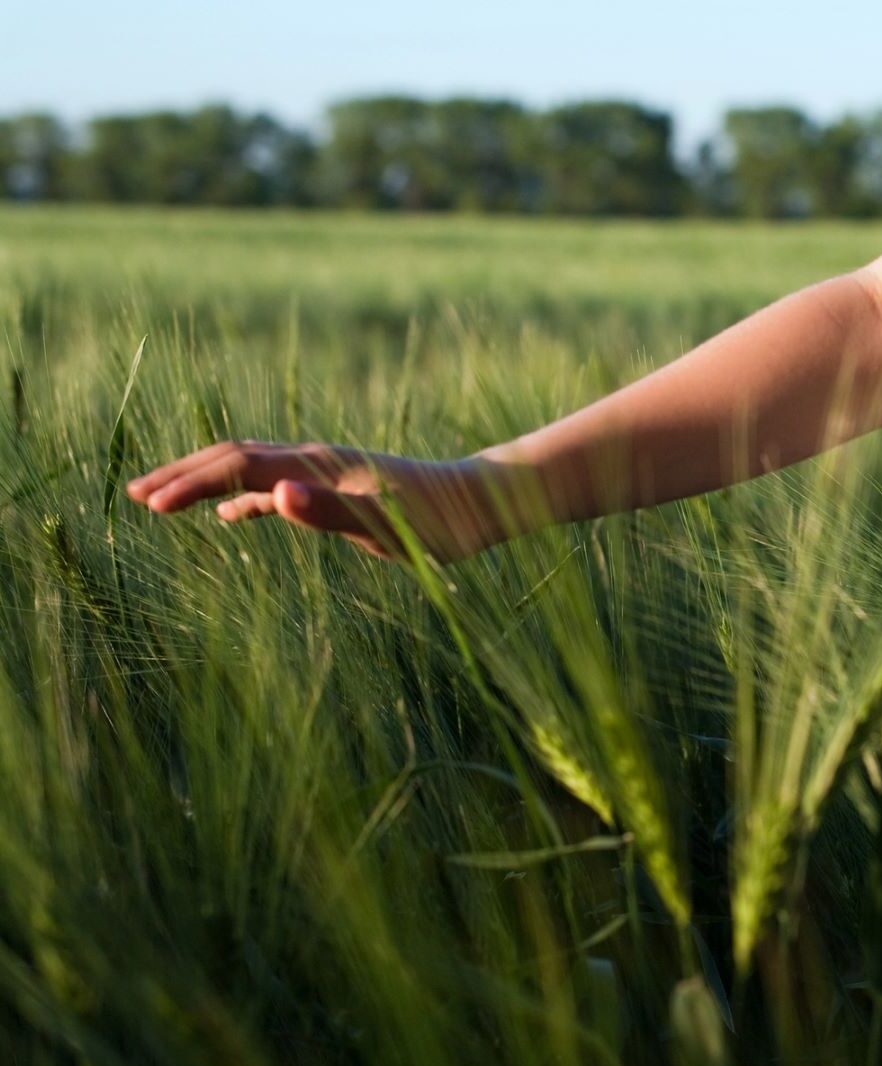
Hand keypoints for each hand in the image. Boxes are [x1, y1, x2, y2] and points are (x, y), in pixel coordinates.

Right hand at [125, 441, 515, 561]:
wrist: (482, 504)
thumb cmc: (440, 521)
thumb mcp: (386, 523)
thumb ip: (329, 511)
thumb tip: (272, 494)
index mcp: (316, 466)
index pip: (236, 467)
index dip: (190, 484)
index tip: (149, 506)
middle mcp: (314, 462)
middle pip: (232, 458)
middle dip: (182, 474)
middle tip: (132, 494)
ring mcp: (325, 474)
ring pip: (249, 470)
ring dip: (205, 482)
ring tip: (162, 500)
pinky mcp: (339, 491)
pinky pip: (277, 490)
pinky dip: (244, 499)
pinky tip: (233, 517)